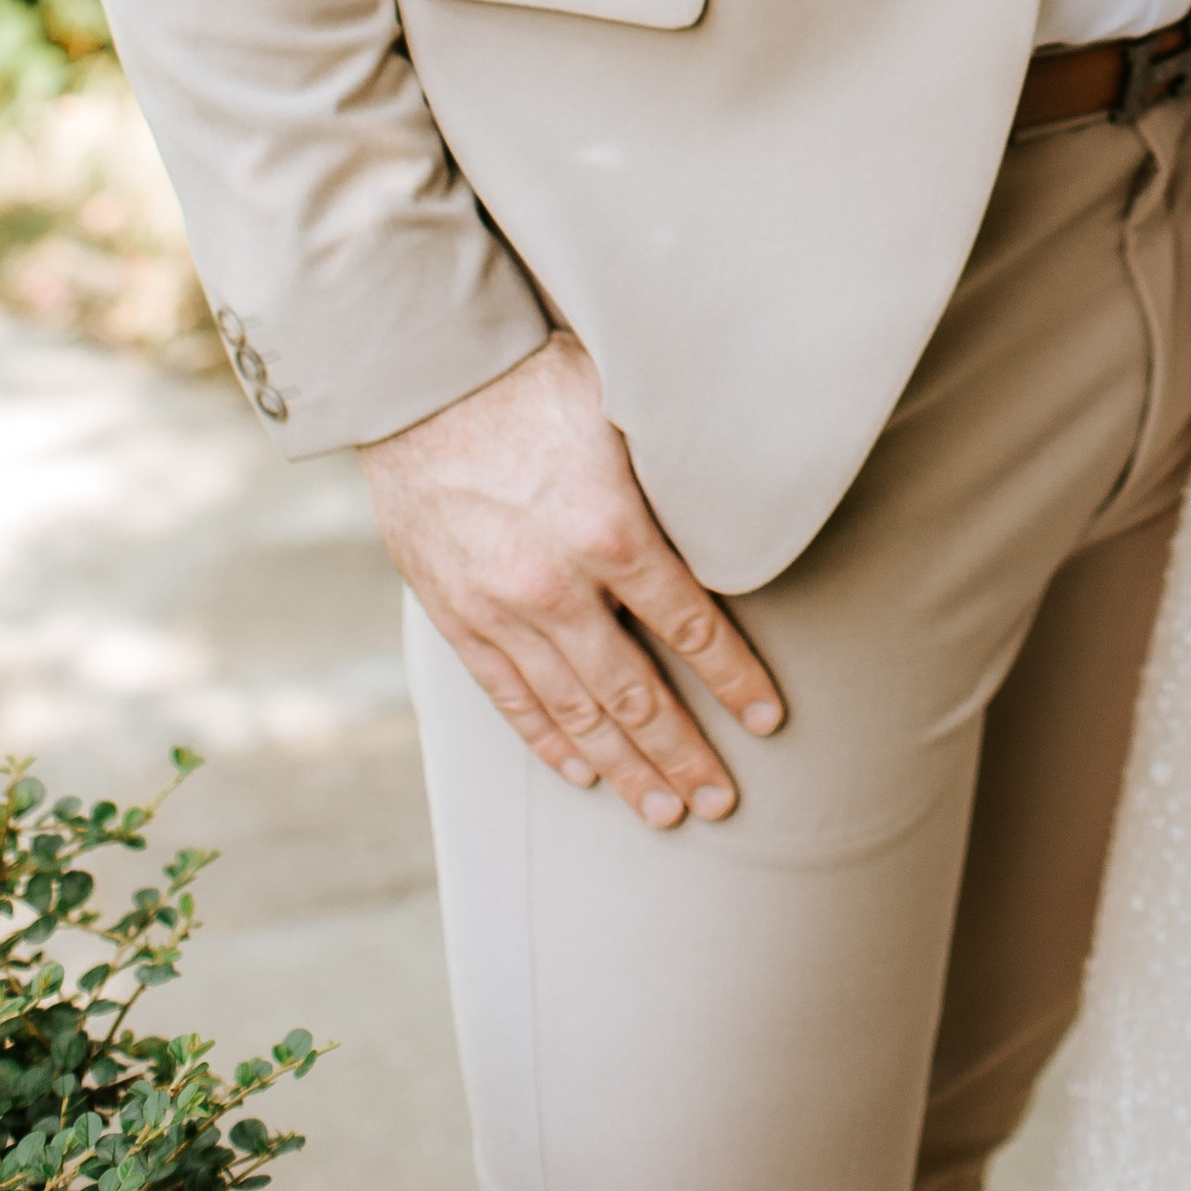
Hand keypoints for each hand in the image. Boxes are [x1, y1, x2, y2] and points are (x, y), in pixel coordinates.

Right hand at [361, 330, 781, 828]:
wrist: (422, 381)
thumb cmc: (535, 379)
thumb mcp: (622, 408)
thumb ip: (674, 467)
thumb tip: (744, 489)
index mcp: (612, 530)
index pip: (691, 627)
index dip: (734, 680)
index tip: (768, 720)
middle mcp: (558, 585)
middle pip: (636, 692)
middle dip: (683, 752)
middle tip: (721, 802)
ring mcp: (503, 609)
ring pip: (575, 710)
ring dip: (624, 766)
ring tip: (664, 812)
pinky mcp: (458, 616)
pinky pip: (510, 696)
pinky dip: (549, 739)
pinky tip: (582, 773)